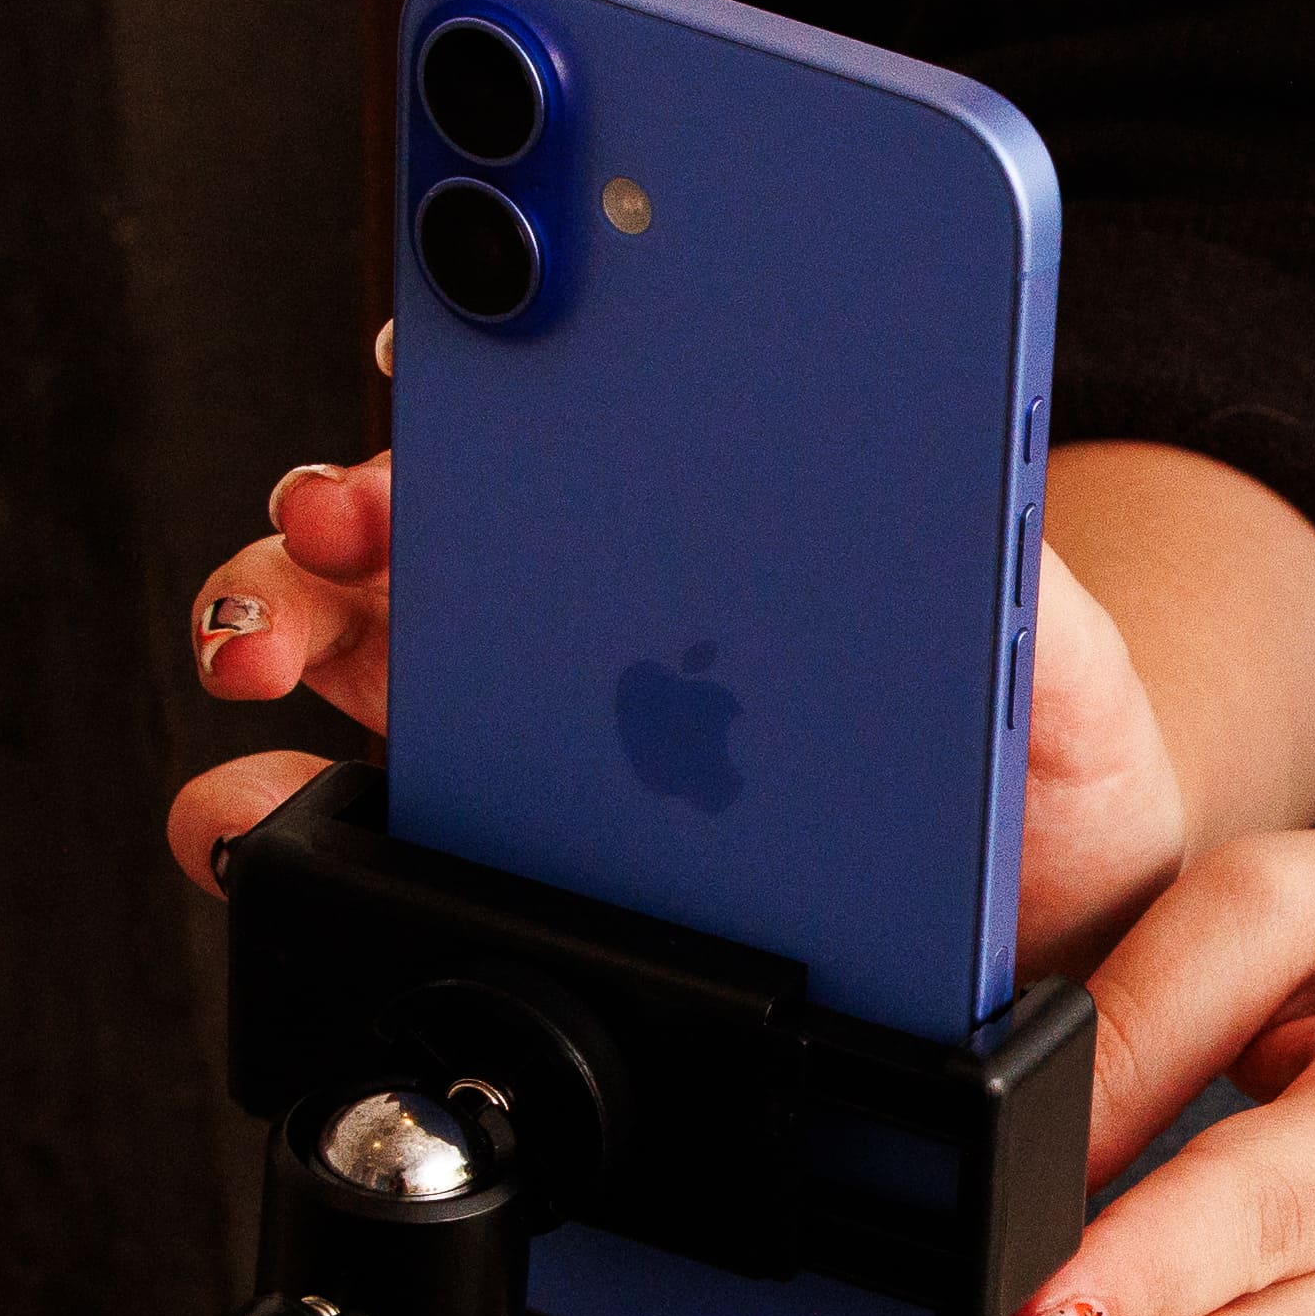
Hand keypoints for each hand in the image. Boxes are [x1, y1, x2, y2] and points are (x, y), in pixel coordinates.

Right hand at [167, 401, 1207, 979]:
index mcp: (714, 530)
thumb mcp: (1070, 691)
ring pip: (348, 637)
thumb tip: (968, 520)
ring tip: (258, 646)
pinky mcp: (493, 854)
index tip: (434, 348)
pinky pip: (348, 821)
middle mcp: (596, 605)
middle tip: (347, 512)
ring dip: (273, 612)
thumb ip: (1033, 609)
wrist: (1034, 967)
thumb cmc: (1045, 796)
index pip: (576, 410)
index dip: (490, 357)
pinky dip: (262, 811)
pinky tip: (244, 814)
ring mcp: (530, 723)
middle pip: (427, 510)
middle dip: (348, 489)